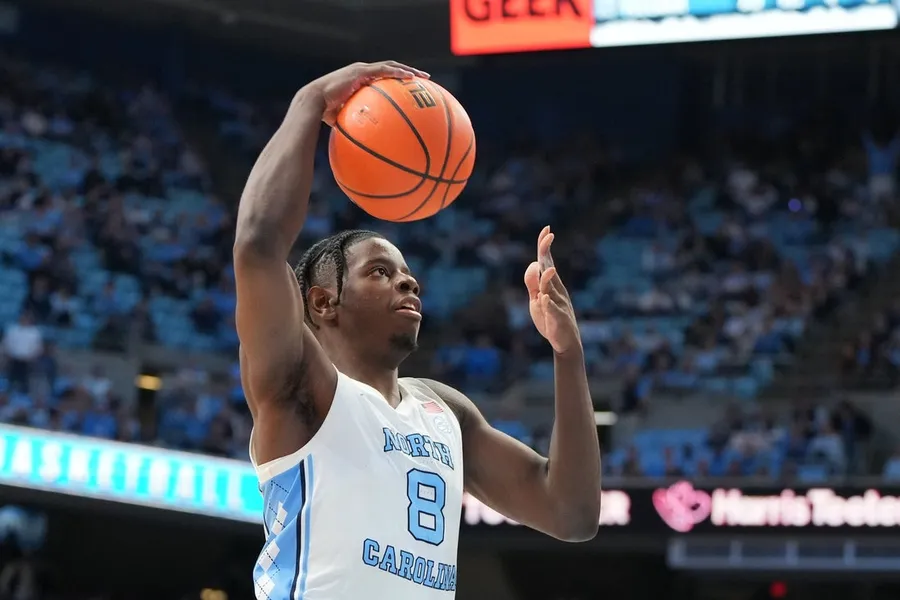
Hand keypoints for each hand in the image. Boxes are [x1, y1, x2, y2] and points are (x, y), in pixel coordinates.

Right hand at [304, 61, 429, 125]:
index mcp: (359, 81)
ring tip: (423, 77)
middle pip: (390, 69)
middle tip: (423, 79)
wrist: (313, 103)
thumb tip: (361, 146)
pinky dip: (398, 72)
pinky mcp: (360, 71)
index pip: (382, 78)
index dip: (396, 80)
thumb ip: (355, 126)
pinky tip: (410, 78)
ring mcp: (361, 70)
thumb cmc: (325, 114)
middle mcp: (361, 72)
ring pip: (390, 66)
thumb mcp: (344, 120)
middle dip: (408, 73)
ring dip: (407, 70)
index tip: (411, 87)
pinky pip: (384, 70)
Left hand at [524, 226, 580, 354]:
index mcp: (550, 284)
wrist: (565, 341)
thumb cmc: (549, 318)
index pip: (546, 262)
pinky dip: (548, 304)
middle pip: (549, 268)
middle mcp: (556, 290)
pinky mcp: (557, 319)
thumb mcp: (536, 299)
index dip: (544, 246)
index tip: (547, 229)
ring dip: (547, 277)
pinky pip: (552, 310)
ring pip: (550, 288)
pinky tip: (544, 298)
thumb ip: (532, 283)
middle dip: (546, 253)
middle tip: (548, 236)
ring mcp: (558, 303)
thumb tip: (533, 264)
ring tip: (545, 266)